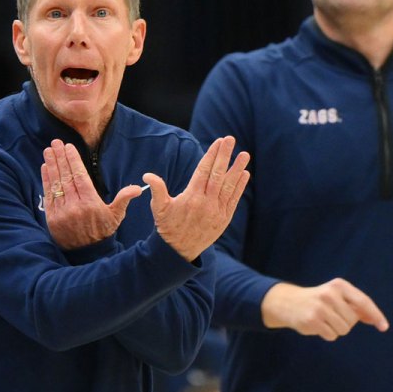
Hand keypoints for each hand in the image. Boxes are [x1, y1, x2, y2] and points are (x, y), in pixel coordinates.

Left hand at [41, 139, 142, 249]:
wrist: (88, 254)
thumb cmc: (103, 231)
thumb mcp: (116, 215)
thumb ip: (124, 199)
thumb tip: (138, 188)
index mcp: (91, 203)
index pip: (79, 176)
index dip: (72, 160)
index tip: (68, 147)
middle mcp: (75, 207)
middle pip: (66, 177)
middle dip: (60, 158)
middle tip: (55, 143)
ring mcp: (62, 213)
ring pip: (56, 184)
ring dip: (51, 165)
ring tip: (48, 151)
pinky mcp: (52, 219)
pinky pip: (48, 195)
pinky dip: (46, 180)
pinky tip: (45, 167)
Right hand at [142, 135, 250, 261]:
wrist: (179, 251)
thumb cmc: (168, 226)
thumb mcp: (159, 208)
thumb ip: (157, 190)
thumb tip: (148, 175)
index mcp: (191, 197)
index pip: (204, 171)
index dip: (211, 155)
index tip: (218, 142)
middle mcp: (206, 203)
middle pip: (217, 174)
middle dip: (224, 156)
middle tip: (230, 140)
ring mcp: (217, 211)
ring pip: (229, 186)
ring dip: (237, 169)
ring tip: (244, 154)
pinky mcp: (224, 219)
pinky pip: (233, 199)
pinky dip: (239, 187)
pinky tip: (244, 174)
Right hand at [261, 279, 388, 339]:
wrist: (289, 302)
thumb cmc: (320, 300)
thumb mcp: (338, 297)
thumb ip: (356, 307)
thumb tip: (376, 320)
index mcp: (339, 285)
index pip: (363, 301)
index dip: (375, 315)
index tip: (384, 327)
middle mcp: (330, 294)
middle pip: (353, 320)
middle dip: (346, 322)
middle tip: (332, 315)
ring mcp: (320, 307)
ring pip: (343, 330)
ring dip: (337, 329)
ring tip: (325, 320)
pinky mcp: (312, 320)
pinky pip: (332, 336)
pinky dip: (327, 334)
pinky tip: (318, 326)